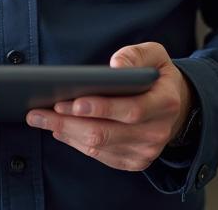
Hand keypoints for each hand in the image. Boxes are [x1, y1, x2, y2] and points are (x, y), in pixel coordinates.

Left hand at [26, 42, 192, 170]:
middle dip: (70, 122)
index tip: (73, 101)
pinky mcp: (133, 162)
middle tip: (40, 111)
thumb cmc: (159, 76)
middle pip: (107, 133)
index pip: (131, 110)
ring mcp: (145, 151)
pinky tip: (61, 130)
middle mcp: (157, 132)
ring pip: (98, 147)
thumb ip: (136, 55)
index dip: (102, 108)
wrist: (177, 106)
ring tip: (42, 118)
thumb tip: (116, 66)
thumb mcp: (155, 54)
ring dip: (66, 133)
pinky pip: (99, 156)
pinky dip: (76, 143)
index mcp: (166, 102)